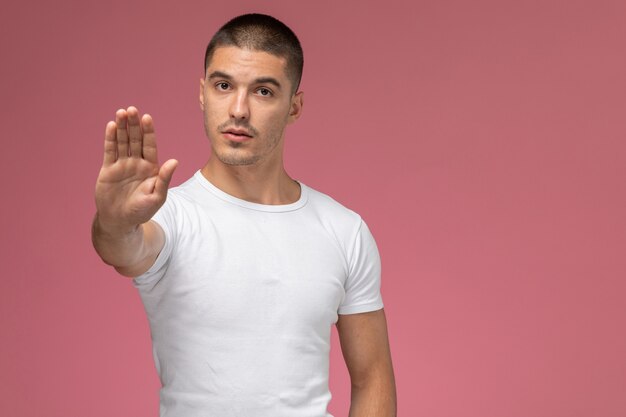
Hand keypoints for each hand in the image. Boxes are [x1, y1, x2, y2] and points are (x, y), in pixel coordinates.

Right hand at [95, 106, 176, 233]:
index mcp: (151, 168)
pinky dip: (110, 139)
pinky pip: (110, 151)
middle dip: (134, 125)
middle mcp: (137, 163)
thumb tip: (174, 161)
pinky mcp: (109, 169)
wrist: (120, 221)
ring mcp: (122, 165)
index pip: (150, 145)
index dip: (148, 132)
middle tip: (132, 109)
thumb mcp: (157, 197)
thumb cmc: (142, 211)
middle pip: (136, 139)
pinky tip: (112, 126)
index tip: (147, 118)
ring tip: (121, 112)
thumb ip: (165, 179)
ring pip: (122, 142)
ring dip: (122, 127)